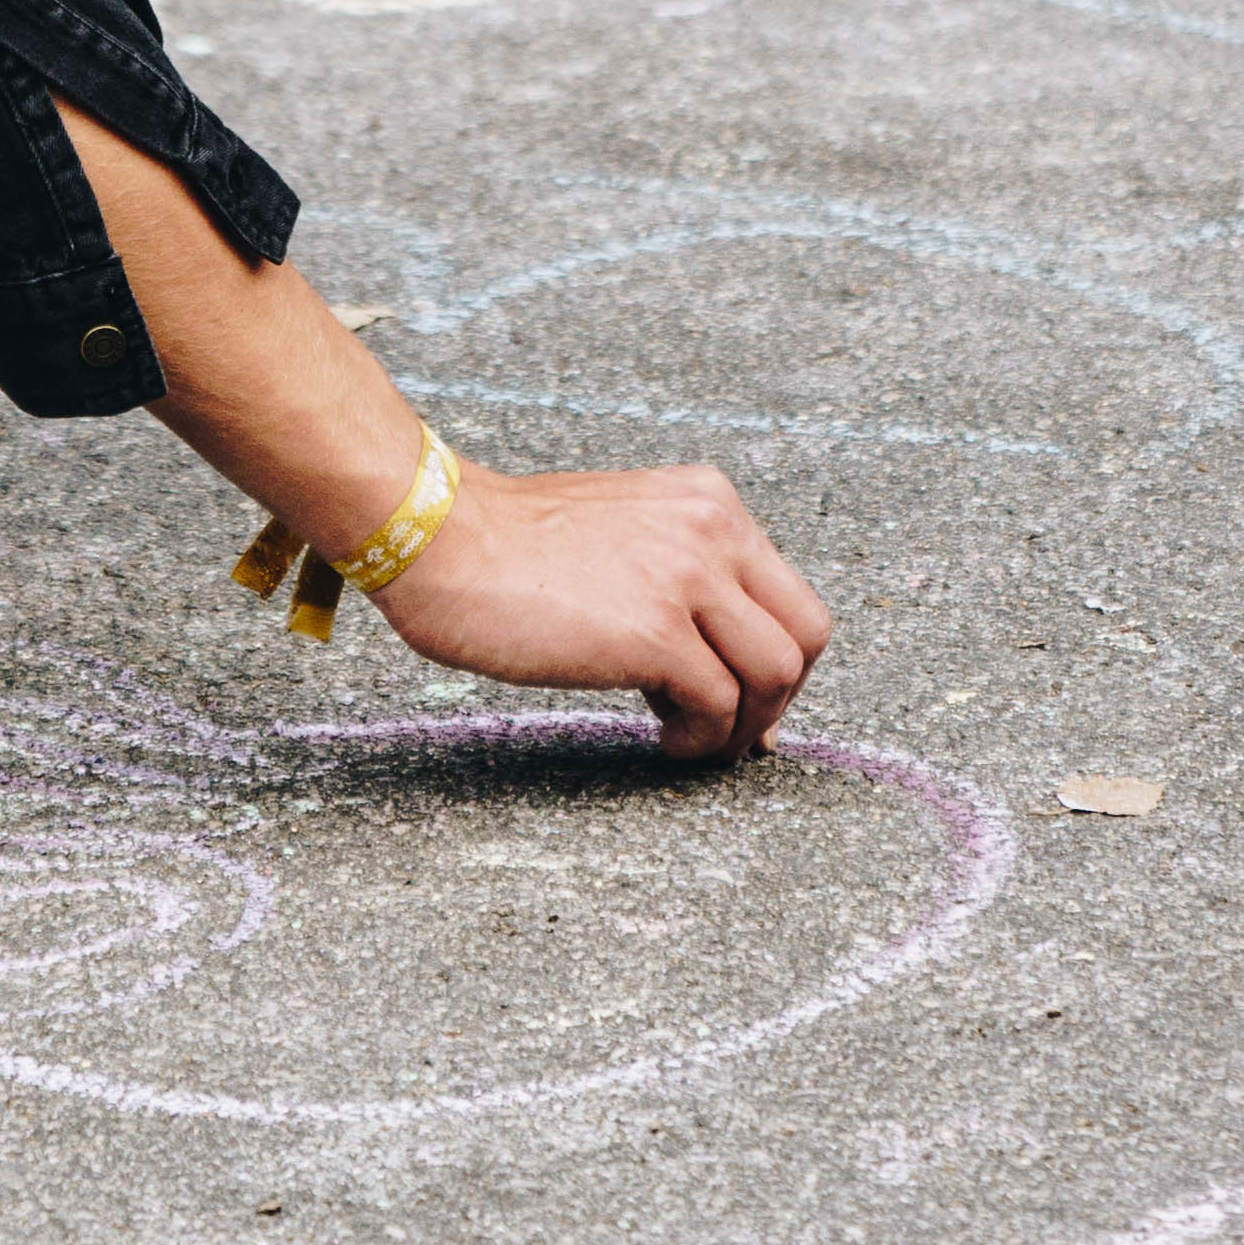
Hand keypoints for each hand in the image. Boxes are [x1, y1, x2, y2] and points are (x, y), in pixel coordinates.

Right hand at [376, 461, 829, 754]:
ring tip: (691, 741)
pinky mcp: (655, 633)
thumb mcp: (620, 528)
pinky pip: (718, 705)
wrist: (438, 536)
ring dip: (742, 727)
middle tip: (735, 732)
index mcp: (707, 502)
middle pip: (805, 633)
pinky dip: (701, 740)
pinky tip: (664, 742)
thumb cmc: (502, 544)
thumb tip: (715, 655)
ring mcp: (688, 580)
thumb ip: (674, 568)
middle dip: (779, 698)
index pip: (787, 592)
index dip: (777, 658)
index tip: (747, 699)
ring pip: (774, 673)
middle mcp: (713, 531)